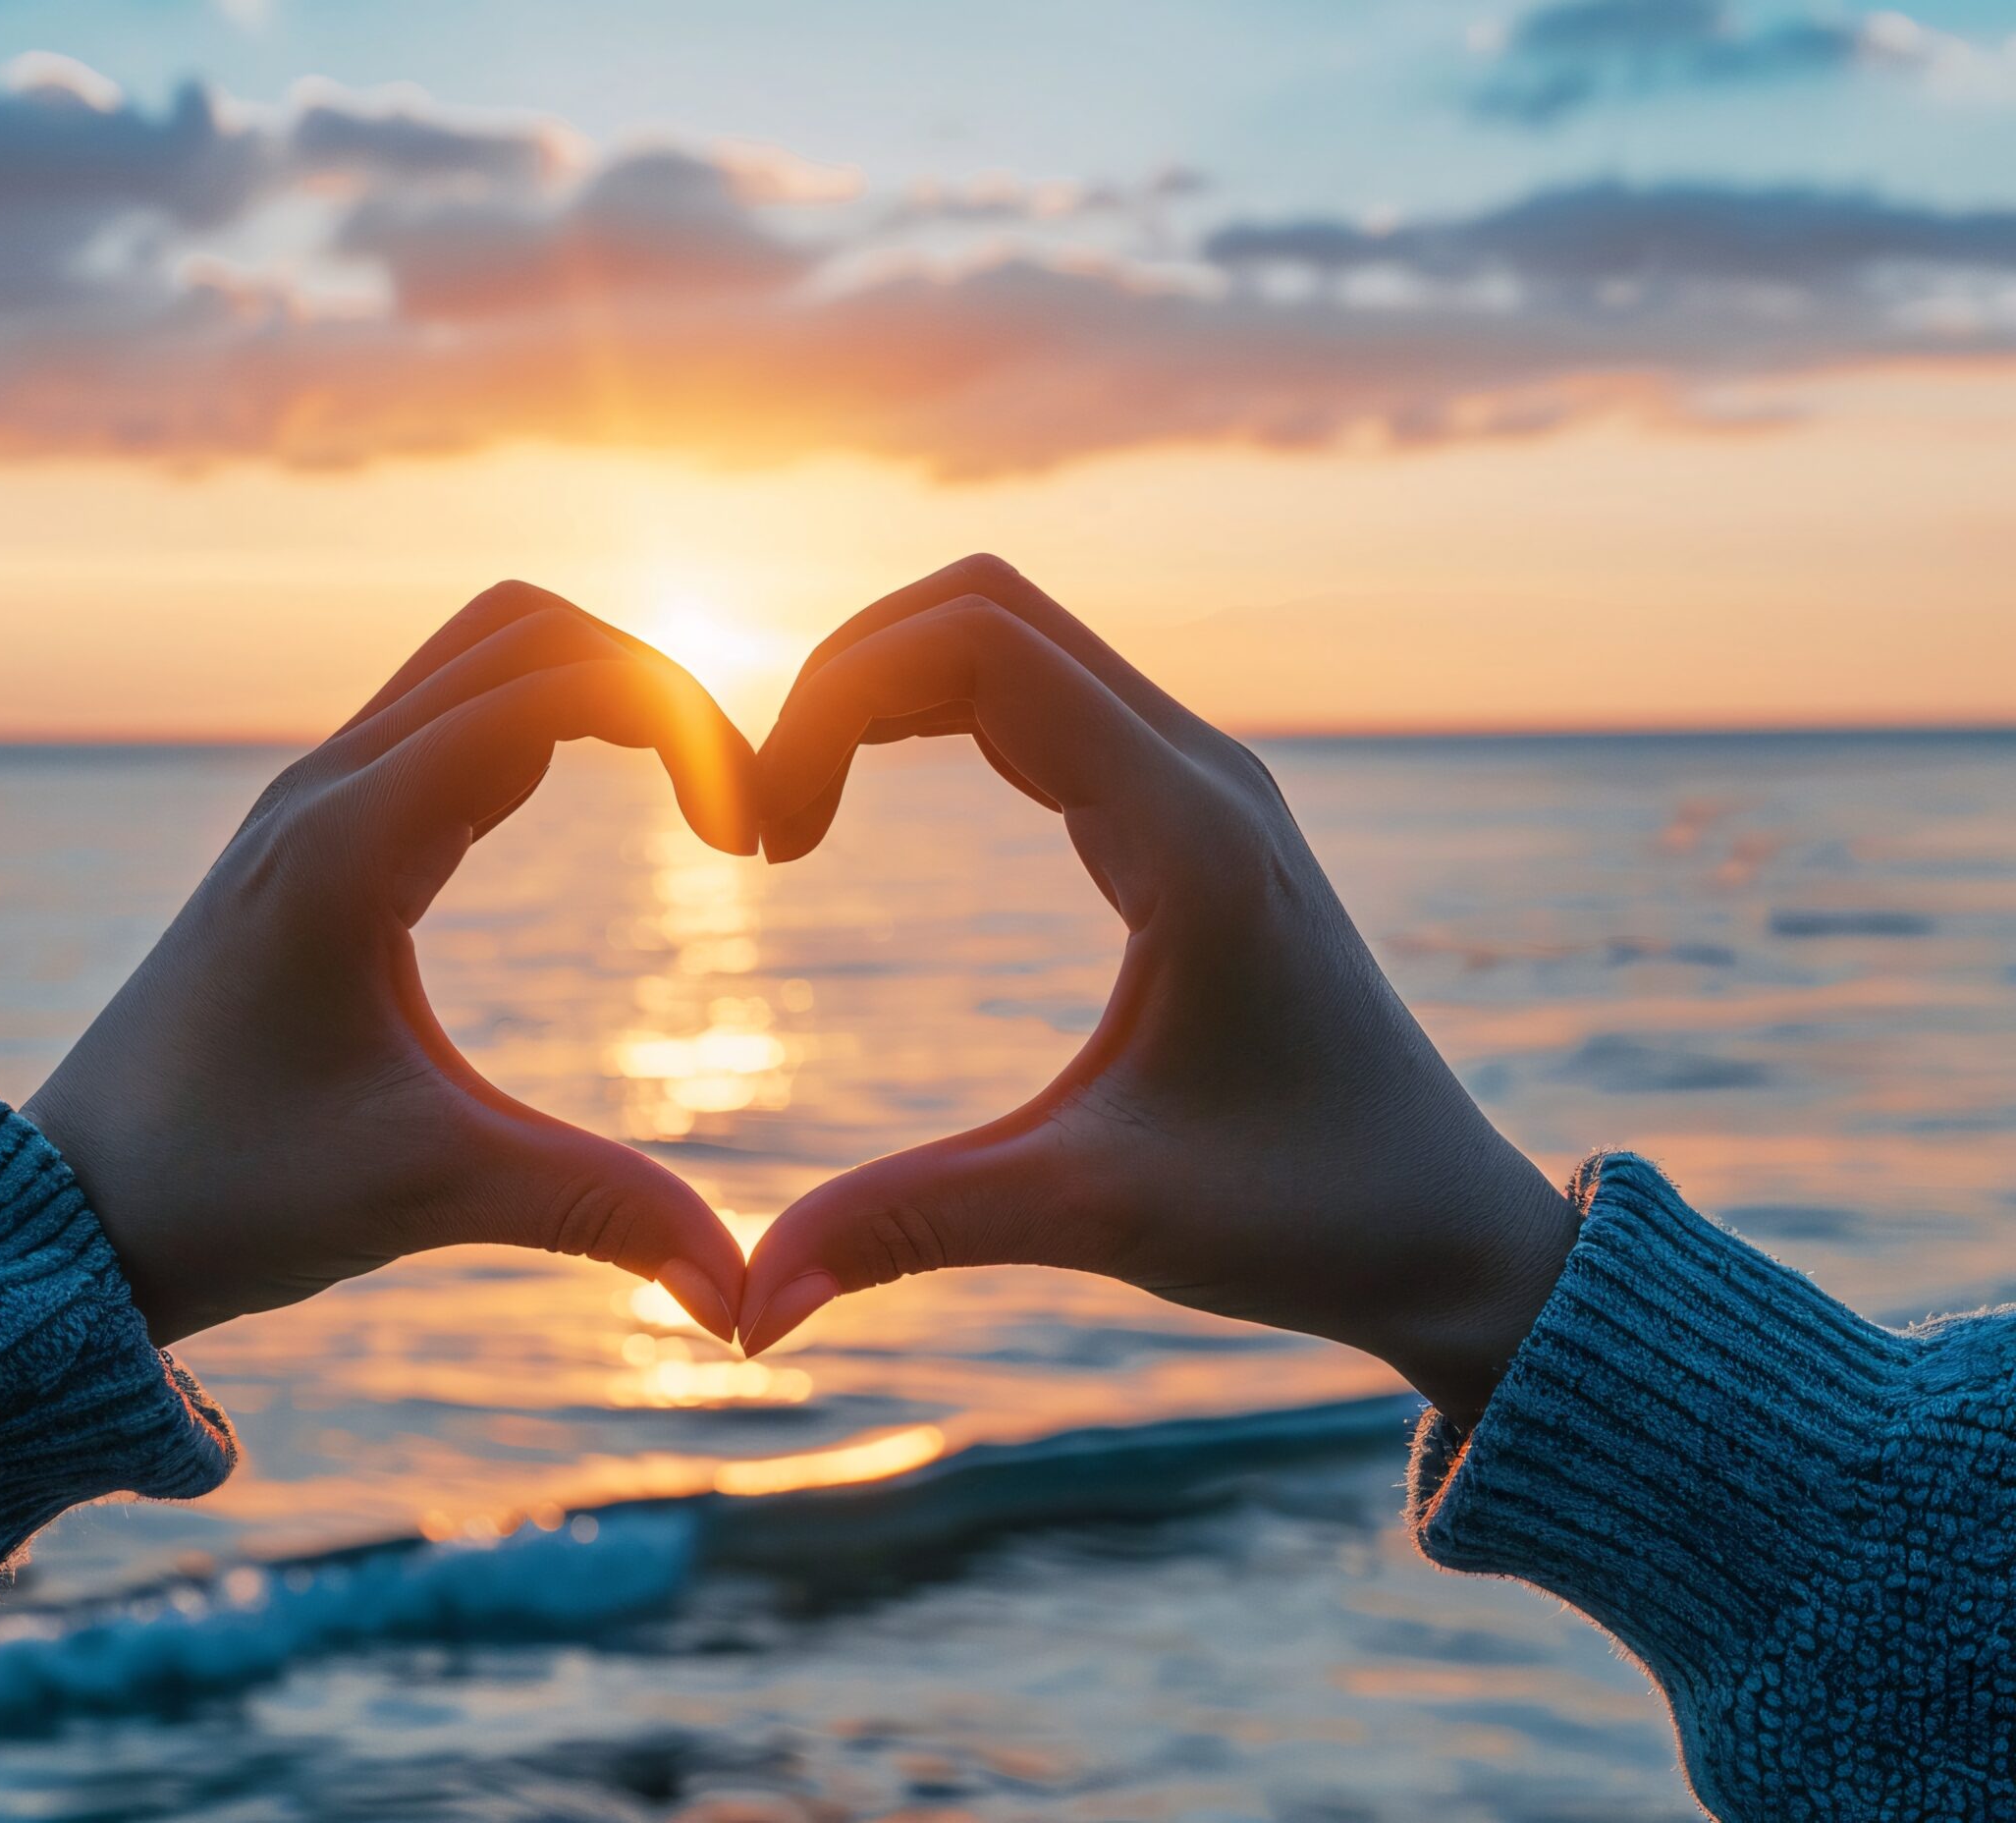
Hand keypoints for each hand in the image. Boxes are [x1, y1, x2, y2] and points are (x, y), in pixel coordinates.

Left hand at [24, 583, 755, 1346]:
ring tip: (685, 793)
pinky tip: (584, 805)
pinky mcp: (309, 843)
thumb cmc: (220, 1194)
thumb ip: (596, 1214)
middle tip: (733, 797)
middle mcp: (325, 789)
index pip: (552, 684)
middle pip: (523, 632)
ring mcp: (311, 806)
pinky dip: (538, 725)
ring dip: (593, 692)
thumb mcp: (423, 1193)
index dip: (682, 724)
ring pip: (478, 661)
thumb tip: (744, 1299)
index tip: (747, 842)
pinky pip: (442, 720)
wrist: (66, 1214)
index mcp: (350, 837)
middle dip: (651, 682)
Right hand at [738, 556, 1577, 1424]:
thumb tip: (748, 1308)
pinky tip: (870, 811)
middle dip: (842, 677)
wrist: (1450, 1228)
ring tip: (798, 823)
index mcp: (1186, 830)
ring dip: (884, 694)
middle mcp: (1201, 771)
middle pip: (982, 607)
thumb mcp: (1101, 1214)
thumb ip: (915, 1229)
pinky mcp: (1192, 820)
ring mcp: (1202, 784)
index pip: (979, 645)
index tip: (765, 842)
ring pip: (1011, 643)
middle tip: (766, 821)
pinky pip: (1040, 701)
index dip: (834, 699)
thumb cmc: (1308, 1213)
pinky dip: (934, 720)